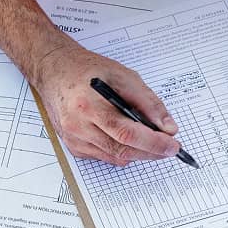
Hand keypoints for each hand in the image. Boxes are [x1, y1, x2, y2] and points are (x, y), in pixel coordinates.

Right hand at [35, 41, 180, 166]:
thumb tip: (167, 127)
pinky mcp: (73, 146)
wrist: (55, 73)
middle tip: (168, 148)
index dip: (152, 143)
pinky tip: (126, 140)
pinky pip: (104, 156)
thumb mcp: (123, 76)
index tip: (172, 145)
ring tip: (152, 143)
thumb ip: (147, 102)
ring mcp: (74, 139)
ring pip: (114, 157)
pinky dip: (120, 151)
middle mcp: (78, 127)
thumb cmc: (87, 71)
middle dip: (150, 152)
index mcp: (89, 106)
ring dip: (137, 153)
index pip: (127, 133)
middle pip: (121, 150)